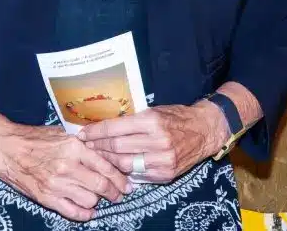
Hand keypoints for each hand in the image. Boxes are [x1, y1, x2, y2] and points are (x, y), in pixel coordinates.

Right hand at [0, 123, 131, 221]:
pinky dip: (84, 214)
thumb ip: (81, 143)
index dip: (120, 179)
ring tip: (96, 197)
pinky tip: (87, 210)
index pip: (106, 167)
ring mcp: (57, 184)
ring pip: (91, 200)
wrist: (4, 147)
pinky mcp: (47, 198)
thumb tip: (103, 151)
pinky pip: (74, 212)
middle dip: (114, 193)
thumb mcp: (59, 133)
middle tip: (118, 195)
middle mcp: (68, 166)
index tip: (127, 184)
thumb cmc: (31, 138)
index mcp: (73, 147)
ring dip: (96, 200)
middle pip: (102, 187)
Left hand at [78, 103, 227, 183]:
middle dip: (97, 147)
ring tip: (97, 156)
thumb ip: (131, 120)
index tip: (82, 134)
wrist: (204, 131)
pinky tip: (115, 166)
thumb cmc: (175, 117)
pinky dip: (125, 170)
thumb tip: (103, 127)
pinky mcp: (166, 174)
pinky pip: (138, 175)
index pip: (114, 128)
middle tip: (85, 146)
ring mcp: (162, 160)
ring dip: (107, 161)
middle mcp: (157, 141)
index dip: (95, 132)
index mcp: (151, 121)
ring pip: (125, 164)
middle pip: (117, 147)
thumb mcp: (153, 111)